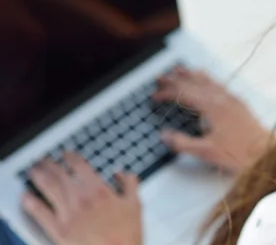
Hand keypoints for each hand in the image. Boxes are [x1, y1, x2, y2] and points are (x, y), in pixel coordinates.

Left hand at [21, 153, 141, 244]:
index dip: (70, 157)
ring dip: (39, 177)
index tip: (65, 154)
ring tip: (33, 171)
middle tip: (43, 160)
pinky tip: (26, 197)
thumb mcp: (135, 204)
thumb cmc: (126, 235)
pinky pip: (41, 214)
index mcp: (99, 190)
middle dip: (49, 165)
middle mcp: (81, 199)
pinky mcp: (59, 230)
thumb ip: (130, 184)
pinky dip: (31, 203)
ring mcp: (68, 214)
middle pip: (60, 175)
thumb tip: (121, 174)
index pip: (79, 166)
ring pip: (48, 189)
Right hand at [153, 66, 270, 173]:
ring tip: (181, 69)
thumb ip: (182, 143)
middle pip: (194, 83)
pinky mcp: (240, 104)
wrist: (266, 154)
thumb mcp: (206, 152)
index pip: (184, 94)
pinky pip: (220, 85)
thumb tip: (164, 136)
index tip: (154, 96)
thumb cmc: (240, 154)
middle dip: (176, 79)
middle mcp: (222, 99)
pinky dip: (208, 79)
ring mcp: (232, 100)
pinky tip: (208, 81)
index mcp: (212, 107)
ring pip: (208, 81)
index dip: (167, 93)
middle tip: (161, 76)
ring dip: (192, 75)